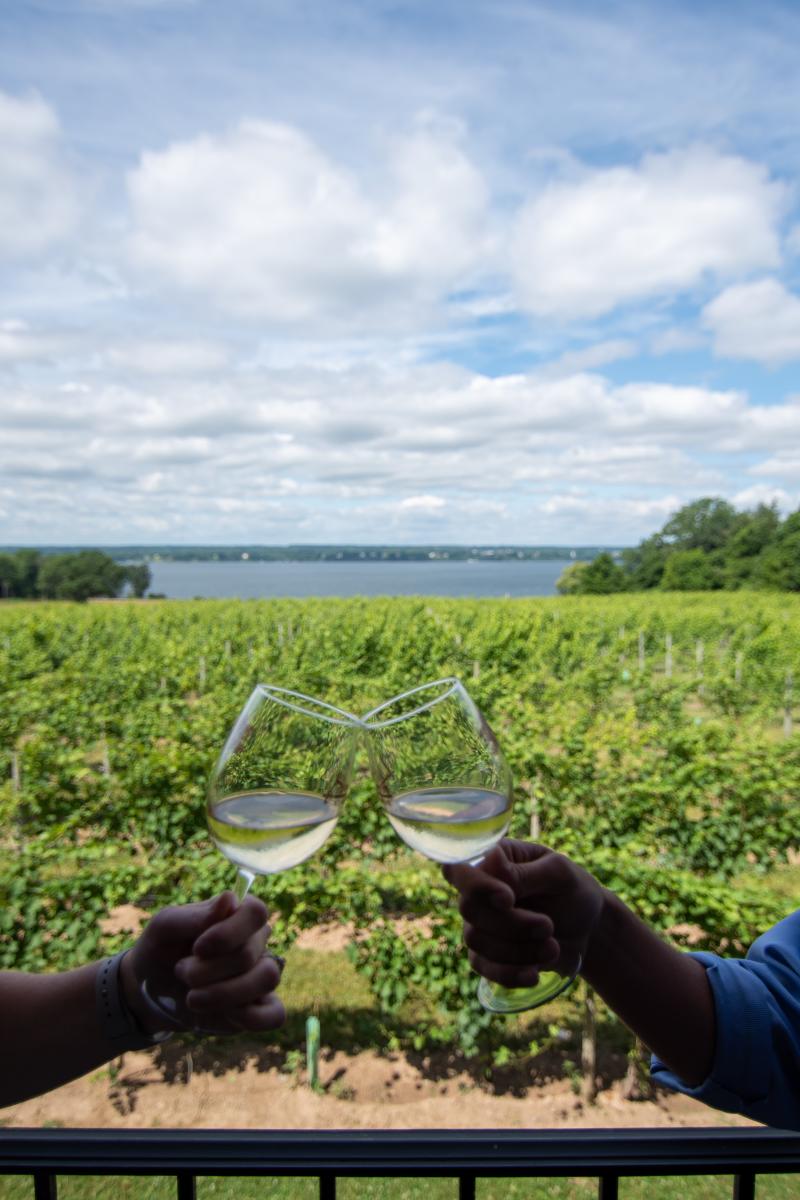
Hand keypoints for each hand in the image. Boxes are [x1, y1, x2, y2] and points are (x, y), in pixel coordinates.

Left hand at [122, 893, 285, 1034]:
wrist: (151, 991)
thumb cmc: (161, 949)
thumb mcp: (165, 927)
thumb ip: (196, 915)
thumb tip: (232, 899)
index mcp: (239, 914)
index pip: (256, 912)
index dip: (228, 933)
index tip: (198, 948)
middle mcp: (257, 942)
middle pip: (248, 954)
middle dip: (206, 971)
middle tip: (181, 972)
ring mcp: (261, 975)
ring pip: (266, 979)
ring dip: (222, 994)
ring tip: (193, 998)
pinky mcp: (259, 1007)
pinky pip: (276, 1014)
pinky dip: (249, 1017)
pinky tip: (224, 1015)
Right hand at [443, 839, 605, 987]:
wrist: (586, 929)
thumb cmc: (572, 890)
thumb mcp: (559, 874)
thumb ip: (526, 872)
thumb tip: (491, 864)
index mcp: (493, 859)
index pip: (459, 868)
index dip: (476, 885)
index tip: (508, 899)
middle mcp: (478, 890)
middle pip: (469, 908)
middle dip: (512, 924)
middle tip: (548, 926)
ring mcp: (479, 922)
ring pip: (476, 939)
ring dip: (517, 949)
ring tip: (553, 947)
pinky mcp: (486, 954)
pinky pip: (482, 966)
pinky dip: (509, 973)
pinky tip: (534, 974)